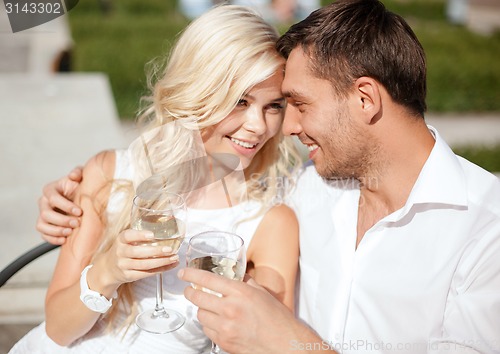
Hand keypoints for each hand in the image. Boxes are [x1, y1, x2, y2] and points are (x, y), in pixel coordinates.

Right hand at [36, 166, 82, 244]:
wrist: (81, 199)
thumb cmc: (80, 186)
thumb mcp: (81, 178)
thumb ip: (78, 173)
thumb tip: (73, 175)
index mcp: (50, 189)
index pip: (53, 198)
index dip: (66, 206)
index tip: (80, 211)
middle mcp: (43, 202)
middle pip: (46, 214)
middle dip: (62, 220)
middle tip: (77, 223)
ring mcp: (42, 214)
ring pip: (42, 225)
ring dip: (56, 230)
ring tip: (70, 232)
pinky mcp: (45, 226)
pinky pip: (43, 234)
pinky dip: (52, 239)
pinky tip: (64, 240)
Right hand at [92, 228, 179, 288]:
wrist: (108, 269)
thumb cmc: (123, 250)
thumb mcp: (125, 240)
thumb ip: (139, 236)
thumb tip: (165, 232)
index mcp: (120, 240)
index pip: (128, 236)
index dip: (140, 235)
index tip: (152, 235)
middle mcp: (120, 252)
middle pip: (138, 252)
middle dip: (156, 251)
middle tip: (169, 249)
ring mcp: (124, 265)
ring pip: (144, 265)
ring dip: (161, 262)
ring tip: (174, 258)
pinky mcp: (129, 276)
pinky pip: (146, 273)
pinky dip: (160, 270)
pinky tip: (170, 265)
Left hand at [179, 268, 317, 353]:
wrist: (283, 343)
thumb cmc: (276, 318)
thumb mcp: (261, 292)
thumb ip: (245, 281)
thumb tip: (235, 274)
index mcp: (240, 293)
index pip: (207, 280)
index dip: (191, 275)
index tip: (184, 273)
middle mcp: (230, 309)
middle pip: (197, 297)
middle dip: (190, 292)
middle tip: (189, 290)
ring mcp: (225, 327)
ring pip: (200, 315)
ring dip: (201, 309)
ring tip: (209, 308)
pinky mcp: (224, 341)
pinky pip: (207, 330)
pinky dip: (209, 324)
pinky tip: (217, 322)